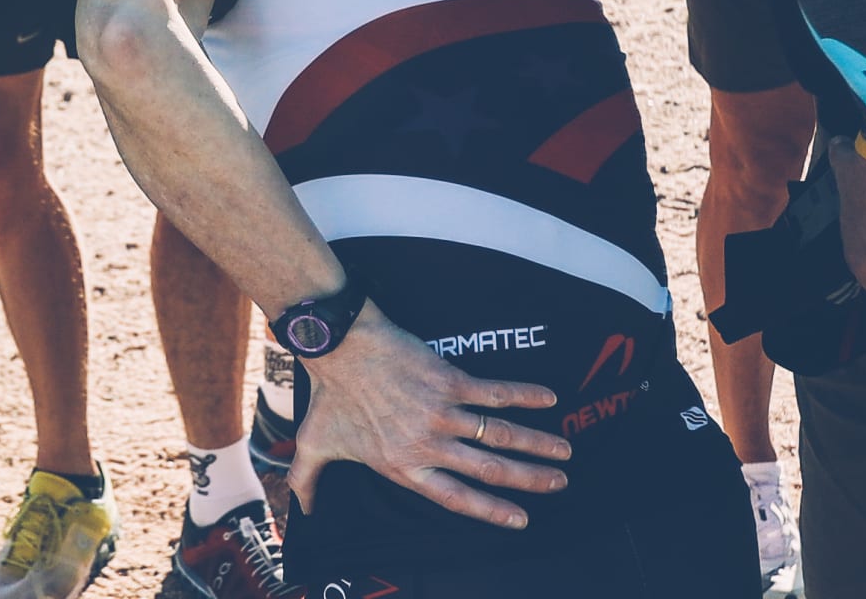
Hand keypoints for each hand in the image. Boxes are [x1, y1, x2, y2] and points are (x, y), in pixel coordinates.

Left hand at [291, 305, 571, 528]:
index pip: (456, 497)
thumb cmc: (329, 396)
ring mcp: (441, 412)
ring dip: (537, 444)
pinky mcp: (449, 380)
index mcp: (403, 466)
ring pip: (500, 434)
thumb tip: (300, 510)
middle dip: (529, 480)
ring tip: (565, 451)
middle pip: (489, 470)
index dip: (491, 511)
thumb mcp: (314, 445)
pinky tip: (550, 398)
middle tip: (558, 484)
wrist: (339, 347)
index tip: (520, 519)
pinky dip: (525, 395)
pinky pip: (495, 392)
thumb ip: (309, 481)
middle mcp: (427, 443)